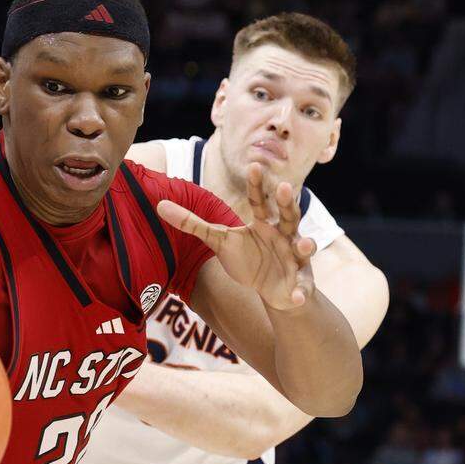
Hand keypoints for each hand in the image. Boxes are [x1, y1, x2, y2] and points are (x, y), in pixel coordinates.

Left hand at [158, 163, 315, 310]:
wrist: (271, 289)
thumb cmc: (246, 258)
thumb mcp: (218, 240)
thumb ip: (192, 223)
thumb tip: (159, 205)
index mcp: (264, 222)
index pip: (259, 200)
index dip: (257, 185)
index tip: (254, 166)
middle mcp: (284, 234)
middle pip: (289, 216)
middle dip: (288, 203)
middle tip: (286, 187)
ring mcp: (296, 257)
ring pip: (303, 248)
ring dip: (305, 245)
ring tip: (304, 245)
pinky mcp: (300, 283)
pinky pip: (302, 288)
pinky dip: (300, 293)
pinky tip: (296, 298)